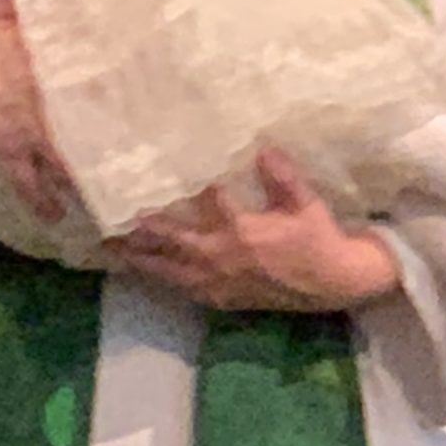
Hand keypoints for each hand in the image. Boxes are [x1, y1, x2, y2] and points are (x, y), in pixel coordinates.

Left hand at [116, 150, 400, 312]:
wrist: (334, 284)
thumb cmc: (319, 239)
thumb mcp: (306, 204)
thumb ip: (284, 177)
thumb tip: (264, 147)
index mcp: (244, 230)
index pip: (206, 202)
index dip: (181, 187)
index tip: (154, 170)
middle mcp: (224, 257)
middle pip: (173, 240)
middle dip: (142, 229)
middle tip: (112, 217)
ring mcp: (220, 281)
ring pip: (170, 269)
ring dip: (141, 258)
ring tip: (111, 248)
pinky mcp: (221, 298)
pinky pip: (182, 288)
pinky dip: (160, 278)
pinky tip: (142, 271)